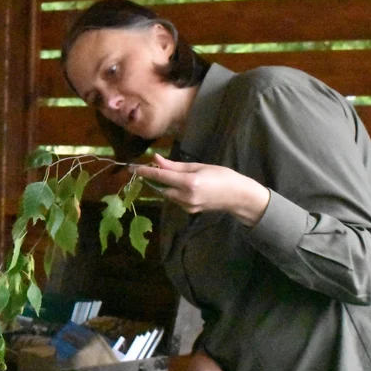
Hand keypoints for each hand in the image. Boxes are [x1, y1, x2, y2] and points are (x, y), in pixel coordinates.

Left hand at [133, 154, 269, 226]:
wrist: (238, 196)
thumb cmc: (222, 176)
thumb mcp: (199, 166)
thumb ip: (175, 165)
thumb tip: (155, 159)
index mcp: (188, 183)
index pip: (160, 177)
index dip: (144, 171)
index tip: (131, 168)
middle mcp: (185, 197)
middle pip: (161, 187)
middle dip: (155, 178)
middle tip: (152, 168)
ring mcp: (187, 206)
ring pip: (167, 194)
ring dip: (165, 185)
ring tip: (172, 175)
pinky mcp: (189, 211)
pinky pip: (175, 199)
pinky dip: (173, 191)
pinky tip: (183, 185)